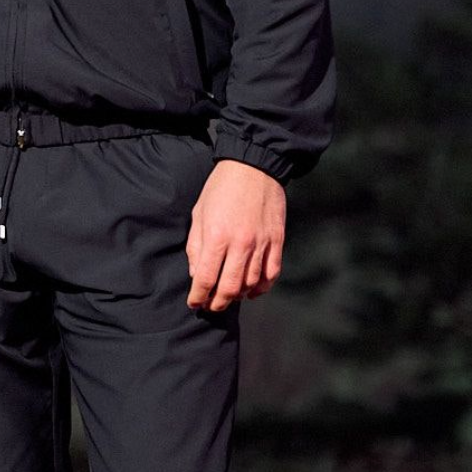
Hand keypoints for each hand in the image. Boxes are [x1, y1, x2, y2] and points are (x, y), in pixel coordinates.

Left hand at [186, 159, 285, 310]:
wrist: (254, 165)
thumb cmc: (221, 188)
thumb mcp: (199, 214)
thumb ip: (196, 247)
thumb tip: (197, 275)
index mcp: (217, 236)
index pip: (205, 279)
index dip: (198, 297)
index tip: (194, 303)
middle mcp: (241, 243)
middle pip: (229, 289)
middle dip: (217, 303)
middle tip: (211, 306)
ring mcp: (262, 243)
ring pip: (251, 284)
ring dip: (238, 296)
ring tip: (229, 297)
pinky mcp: (277, 240)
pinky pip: (272, 273)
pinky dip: (262, 287)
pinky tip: (252, 290)